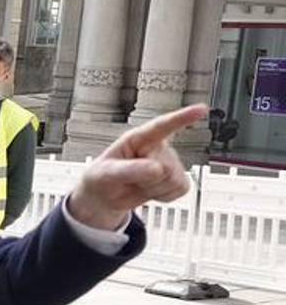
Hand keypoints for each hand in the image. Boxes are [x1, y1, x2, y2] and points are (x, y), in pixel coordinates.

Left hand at [67, 104, 204, 229]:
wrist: (106, 196)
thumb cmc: (103, 176)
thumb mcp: (107, 172)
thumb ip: (129, 169)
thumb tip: (158, 169)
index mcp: (139, 138)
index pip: (162, 126)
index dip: (182, 117)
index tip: (201, 109)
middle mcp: (159, 148)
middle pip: (166, 168)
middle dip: (147, 180)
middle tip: (130, 179)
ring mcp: (171, 163)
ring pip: (174, 181)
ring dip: (154, 188)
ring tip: (139, 183)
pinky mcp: (178, 179)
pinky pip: (180, 190)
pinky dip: (163, 196)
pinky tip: (150, 190)